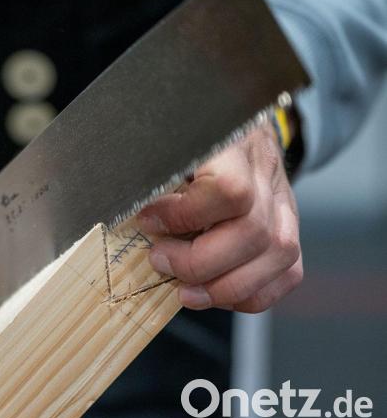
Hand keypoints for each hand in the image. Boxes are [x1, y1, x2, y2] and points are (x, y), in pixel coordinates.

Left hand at [138, 125, 302, 312]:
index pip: (228, 190)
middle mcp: (266, 174)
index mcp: (234, 145)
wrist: (233, 123)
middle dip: (198, 262)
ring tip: (184, 291)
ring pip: (277, 256)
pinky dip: (250, 294)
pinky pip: (287, 273)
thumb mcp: (166, 142)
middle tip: (160, 261)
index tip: (148, 221)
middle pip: (252, 232)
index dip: (184, 216)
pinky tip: (215, 291)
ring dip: (224, 288)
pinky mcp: (289, 229)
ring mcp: (285, 203)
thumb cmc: (189, 137)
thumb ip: (151, 173)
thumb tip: (127, 209)